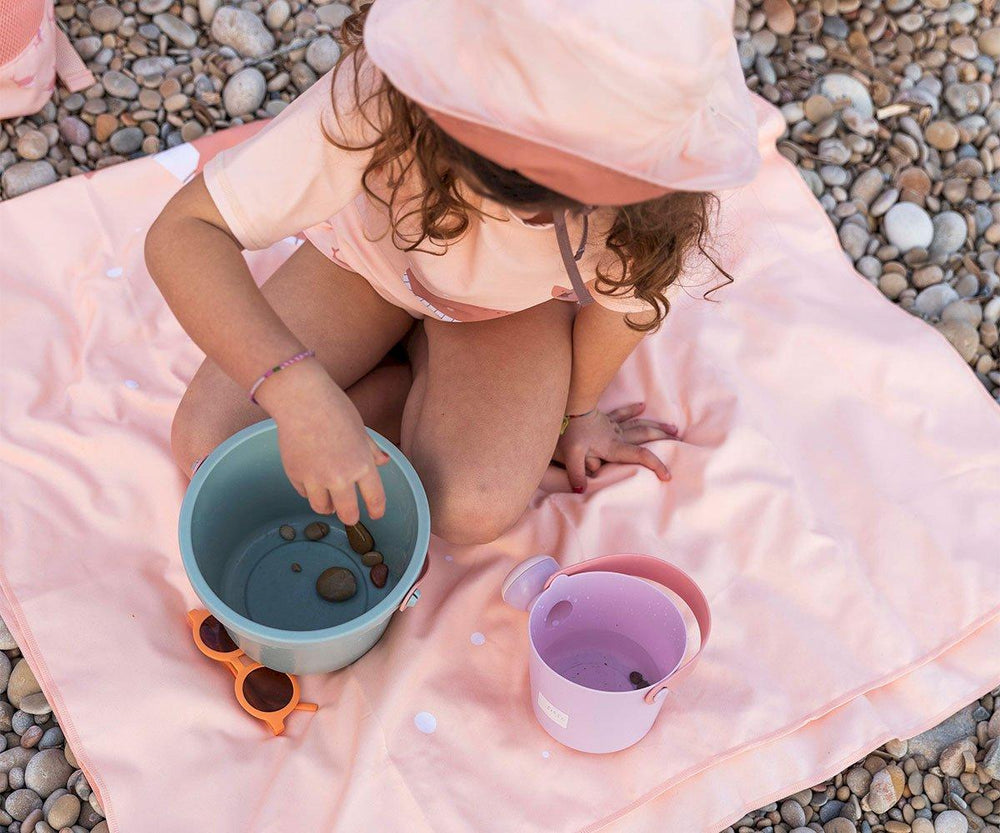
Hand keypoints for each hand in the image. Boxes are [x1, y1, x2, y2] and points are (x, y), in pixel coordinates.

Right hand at [258, 359, 389, 524]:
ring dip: (327, 506)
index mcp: (362, 465)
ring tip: (328, 501)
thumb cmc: (334, 409)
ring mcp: (316, 479)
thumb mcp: (360, 429)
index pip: (375, 498)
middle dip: (350, 517)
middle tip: (349, 515)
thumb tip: (383, 461)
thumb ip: (370, 450)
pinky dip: (309, 490)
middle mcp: (340, 477)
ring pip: (322, 508)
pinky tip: (311, 479)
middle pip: (348, 514)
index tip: (376, 515)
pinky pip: (304, 493)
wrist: (302, 401)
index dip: (376, 510)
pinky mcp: (296, 476)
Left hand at [553, 402, 677, 493]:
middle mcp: (617, 435)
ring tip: (672, 428)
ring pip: (640, 424)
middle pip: (646, 436)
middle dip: (664, 440)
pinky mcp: (605, 418)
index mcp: (613, 447)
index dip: (655, 465)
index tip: (667, 475)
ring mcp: (612, 425)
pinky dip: (632, 410)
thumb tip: (581, 489)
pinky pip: (622, 413)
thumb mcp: (571, 455)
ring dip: (657, 426)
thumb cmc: (568, 432)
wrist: (566, 408)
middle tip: (680, 444)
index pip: (640, 455)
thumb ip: (577, 473)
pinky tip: (642, 406)